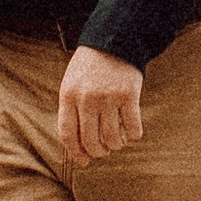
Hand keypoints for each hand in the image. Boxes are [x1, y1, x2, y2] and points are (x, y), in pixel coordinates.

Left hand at [58, 44, 143, 165]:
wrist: (114, 39)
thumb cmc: (91, 66)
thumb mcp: (72, 83)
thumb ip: (71, 109)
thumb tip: (77, 146)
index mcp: (68, 95)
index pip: (68, 134)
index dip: (75, 153)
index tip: (83, 161)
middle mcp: (87, 98)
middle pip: (90, 140)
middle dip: (98, 152)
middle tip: (103, 151)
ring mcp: (108, 97)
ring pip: (112, 138)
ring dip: (115, 145)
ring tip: (117, 142)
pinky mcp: (129, 95)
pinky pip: (132, 128)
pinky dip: (133, 135)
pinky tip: (131, 133)